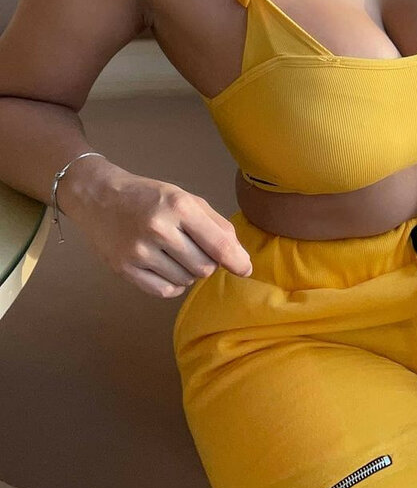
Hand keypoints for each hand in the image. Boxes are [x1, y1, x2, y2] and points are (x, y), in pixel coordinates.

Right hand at [61, 159, 253, 298]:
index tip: (246, 269)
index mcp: (179, 207)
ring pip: (186, 280)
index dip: (237, 261)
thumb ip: (215, 224)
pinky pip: (164, 291)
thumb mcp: (185, 198)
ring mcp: (139, 252)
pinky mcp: (124, 270)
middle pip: (204, 267)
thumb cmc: (149, 196)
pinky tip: (168, 268)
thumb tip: (239, 257)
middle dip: (209, 262)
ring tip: (177, 254)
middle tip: (196, 249)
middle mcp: (159, 229)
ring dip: (190, 272)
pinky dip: (174, 284)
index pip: (218, 244)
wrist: (99, 197)